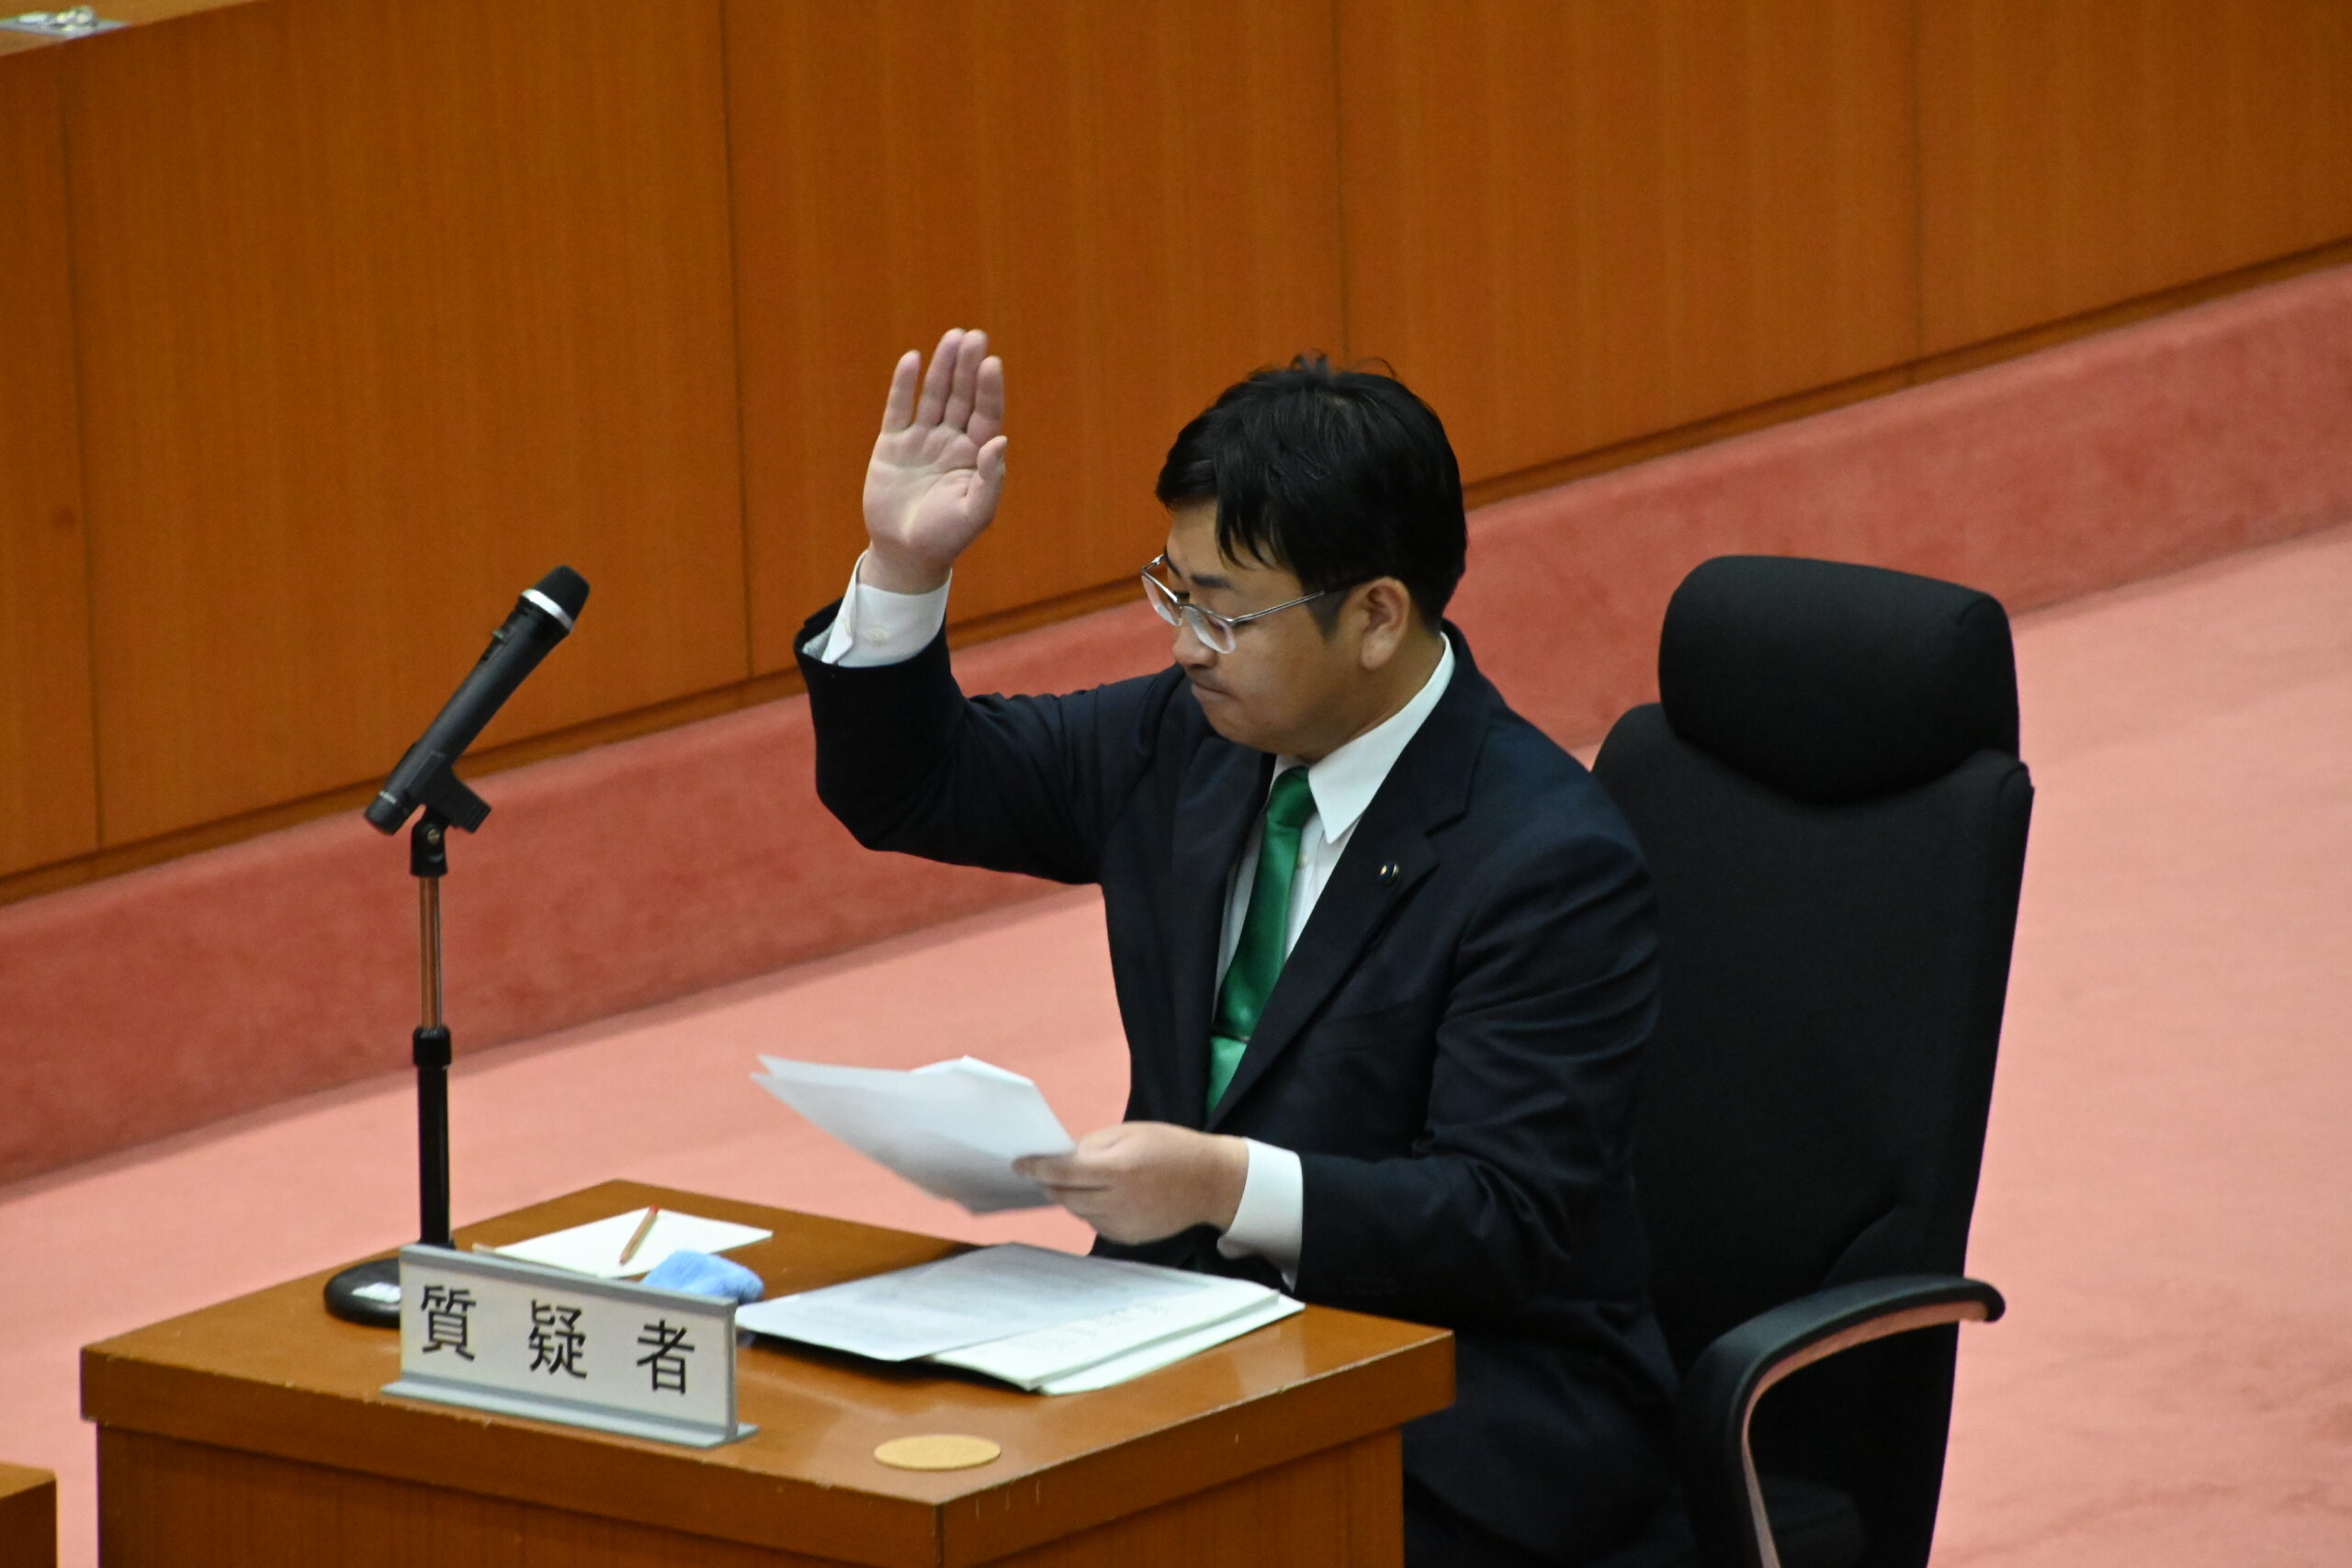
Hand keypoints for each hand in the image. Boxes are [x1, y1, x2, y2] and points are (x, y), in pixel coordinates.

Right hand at [861, 327, 1006, 593]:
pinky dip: (904, 385)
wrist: (904, 554)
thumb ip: (990, 479)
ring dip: (942, 367)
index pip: (987, 414)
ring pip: (934, 396)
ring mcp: (922, 440)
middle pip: (962, 396)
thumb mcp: (974, 514)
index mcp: (975, 456)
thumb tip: (999, 440)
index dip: (989, 389)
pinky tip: (912, 360)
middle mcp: (951, 442)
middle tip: (975, 336)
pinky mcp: (893, 444)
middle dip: (968, 367)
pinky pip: (899, 409)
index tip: (991, 363)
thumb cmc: (945, 538)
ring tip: (952, 337)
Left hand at [1015, 1123, 1250, 1245]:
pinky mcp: (1128, 1237)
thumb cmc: (1170, 1148)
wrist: (1210, 1182)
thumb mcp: (1130, 1133)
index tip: (1018, 1164)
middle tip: (1041, 1172)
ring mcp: (1123, 1223)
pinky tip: (1102, 1196)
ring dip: (1070, 1197)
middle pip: (1065, 1196)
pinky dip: (1089, 1210)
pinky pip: (1095, 1223)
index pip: (1063, 1172)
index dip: (1037, 1168)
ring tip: (1077, 1182)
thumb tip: (1062, 1162)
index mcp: (1118, 1169)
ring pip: (1078, 1212)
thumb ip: (1093, 1147)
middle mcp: (1118, 1201)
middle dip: (1050, 1184)